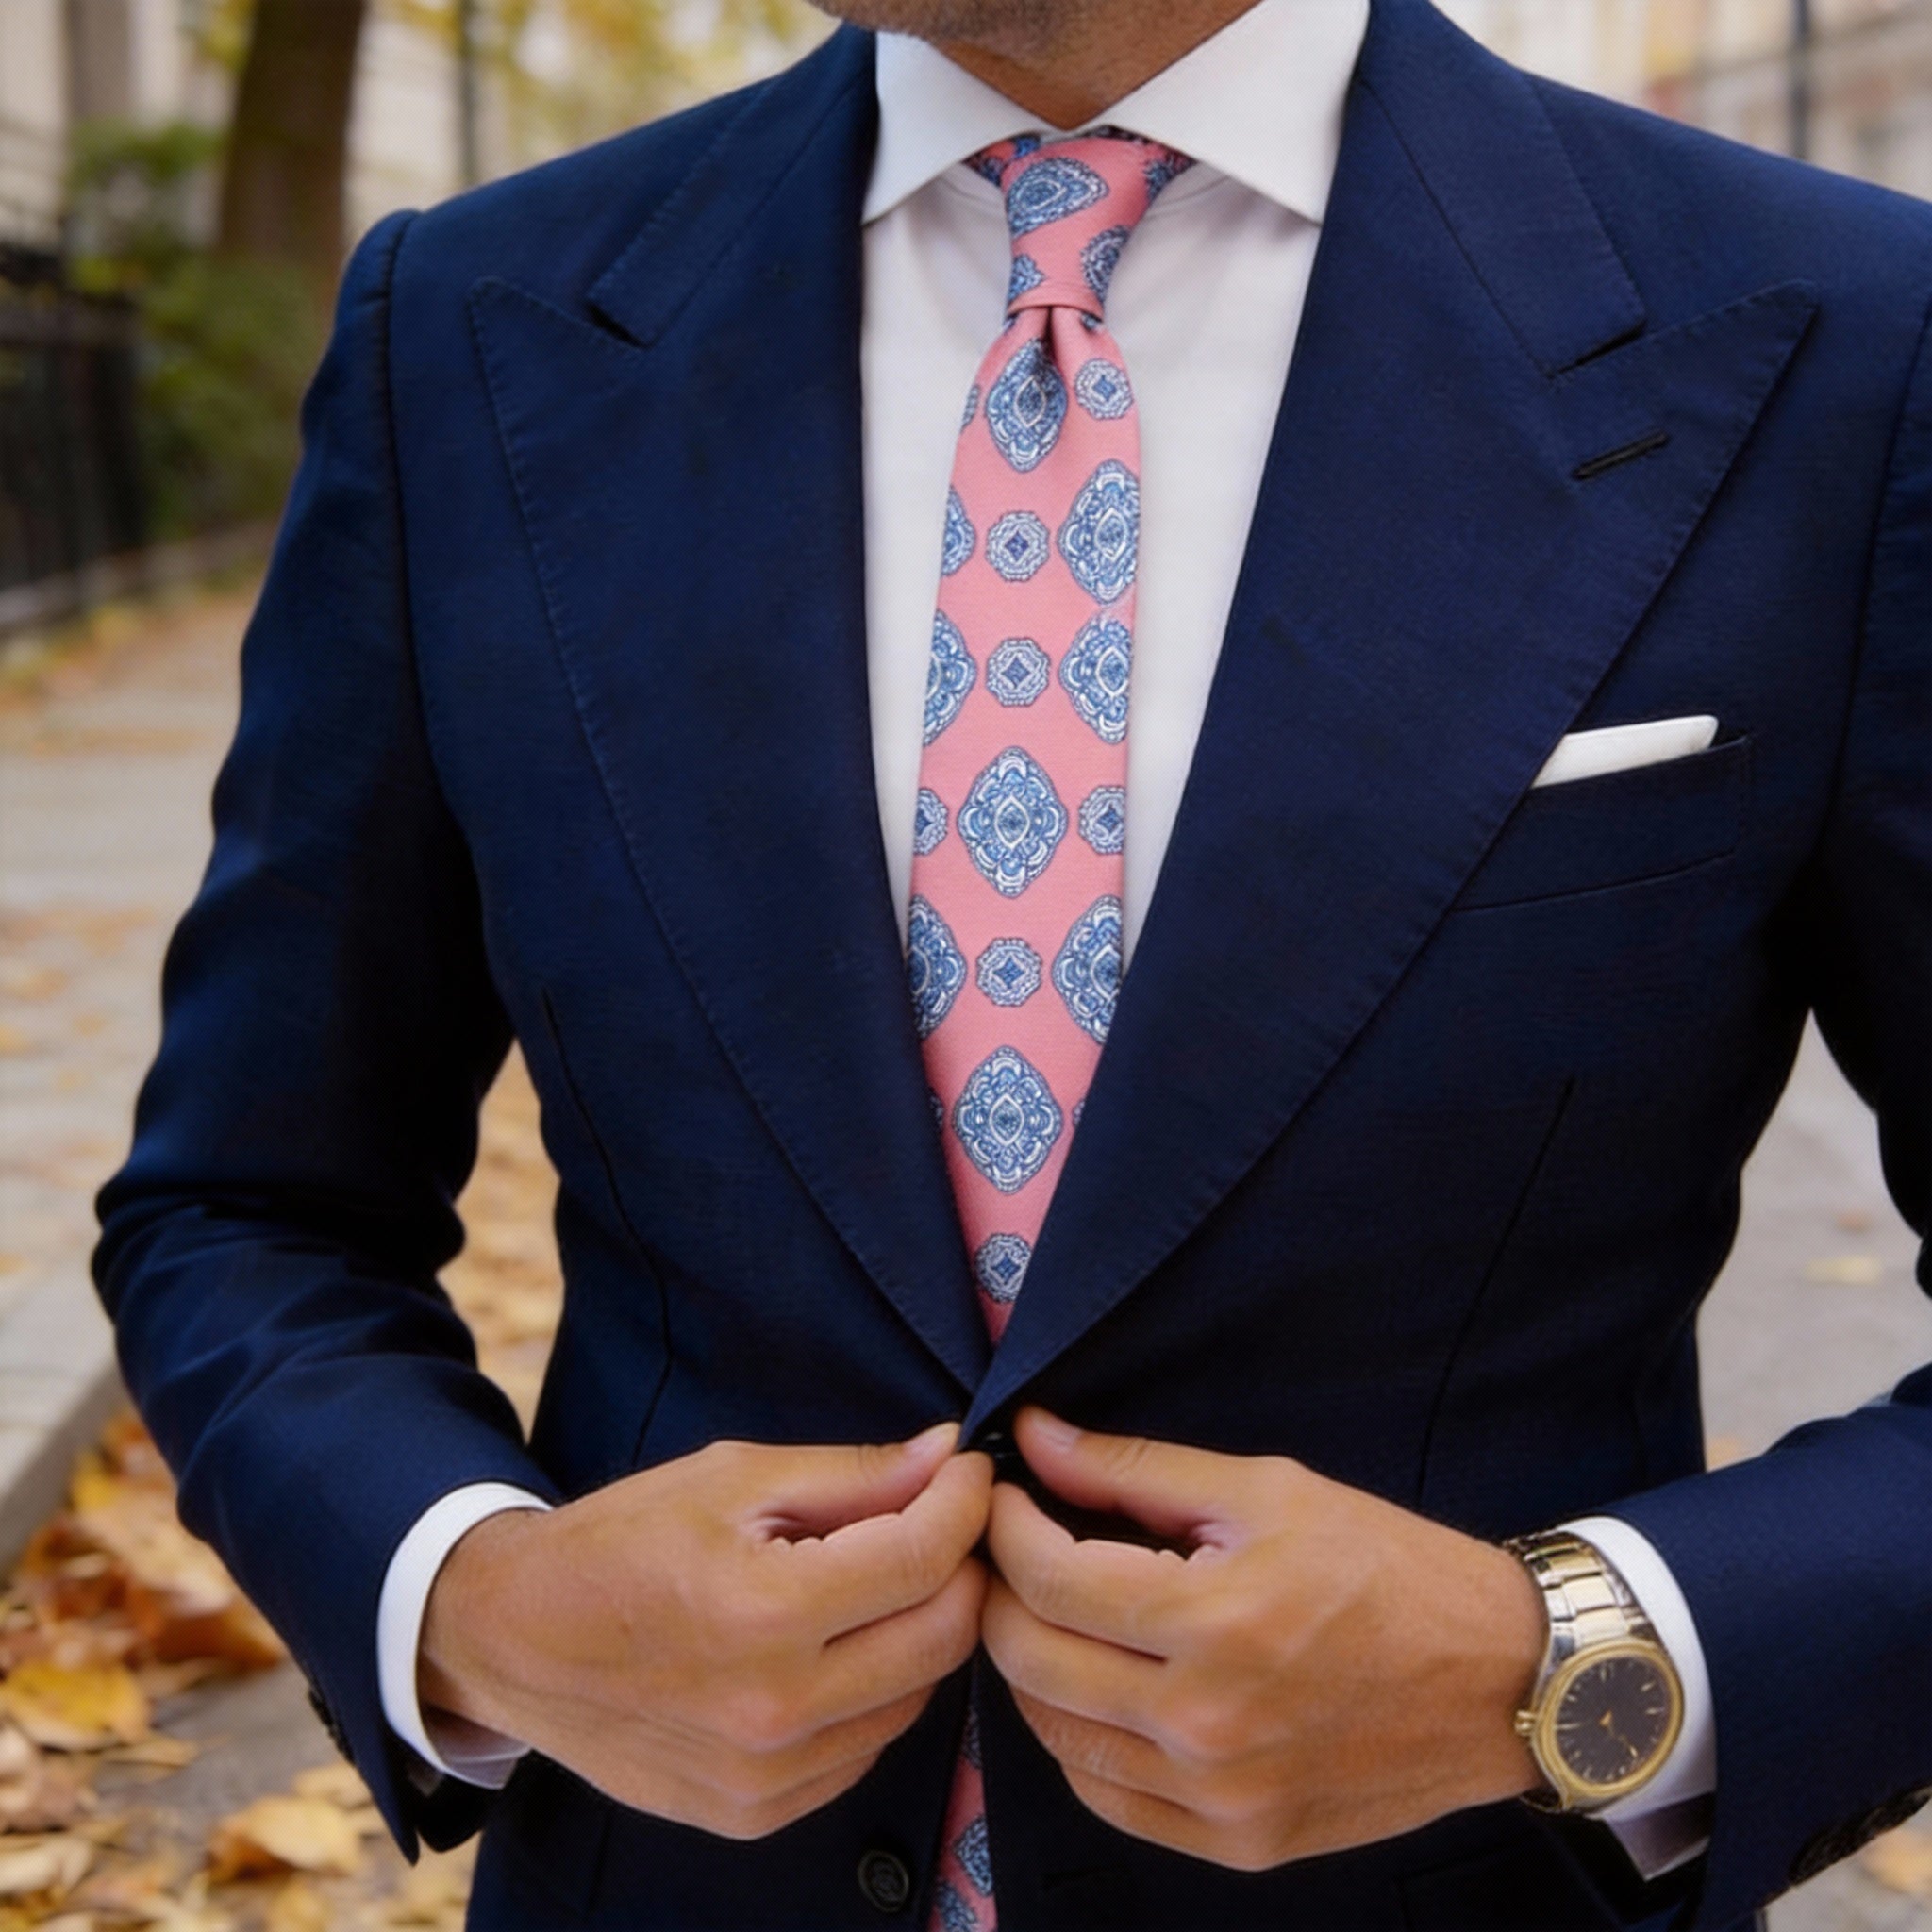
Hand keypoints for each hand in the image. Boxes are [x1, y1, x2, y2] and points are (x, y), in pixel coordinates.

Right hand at [419, 1423, 990, 1837]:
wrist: (515, 1640)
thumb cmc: (622, 1540)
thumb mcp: (733, 1477)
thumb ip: (853, 1474)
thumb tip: (948, 1454)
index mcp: (766, 1613)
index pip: (924, 1558)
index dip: (966, 1502)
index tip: (972, 1471)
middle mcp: (774, 1711)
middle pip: (942, 1636)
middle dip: (963, 1566)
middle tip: (944, 1520)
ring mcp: (766, 1778)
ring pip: (916, 1698)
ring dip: (922, 1630)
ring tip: (884, 1578)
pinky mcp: (756, 1814)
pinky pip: (865, 1748)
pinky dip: (876, 1691)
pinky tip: (837, 1645)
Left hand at [982, 1409, 1544, 1871]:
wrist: (1500, 1679)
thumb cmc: (1389, 1567)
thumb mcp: (1267, 1489)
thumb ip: (1136, 1469)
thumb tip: (1037, 1438)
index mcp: (1216, 1623)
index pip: (1047, 1580)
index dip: (1004, 1528)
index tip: (1002, 1494)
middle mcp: (1207, 1724)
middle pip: (1031, 1662)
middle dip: (997, 1594)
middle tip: (1011, 1550)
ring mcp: (1221, 1798)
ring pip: (1057, 1739)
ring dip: (1031, 1667)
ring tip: (1051, 1612)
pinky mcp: (1239, 1844)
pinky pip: (1109, 1800)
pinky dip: (1081, 1741)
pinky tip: (1099, 1688)